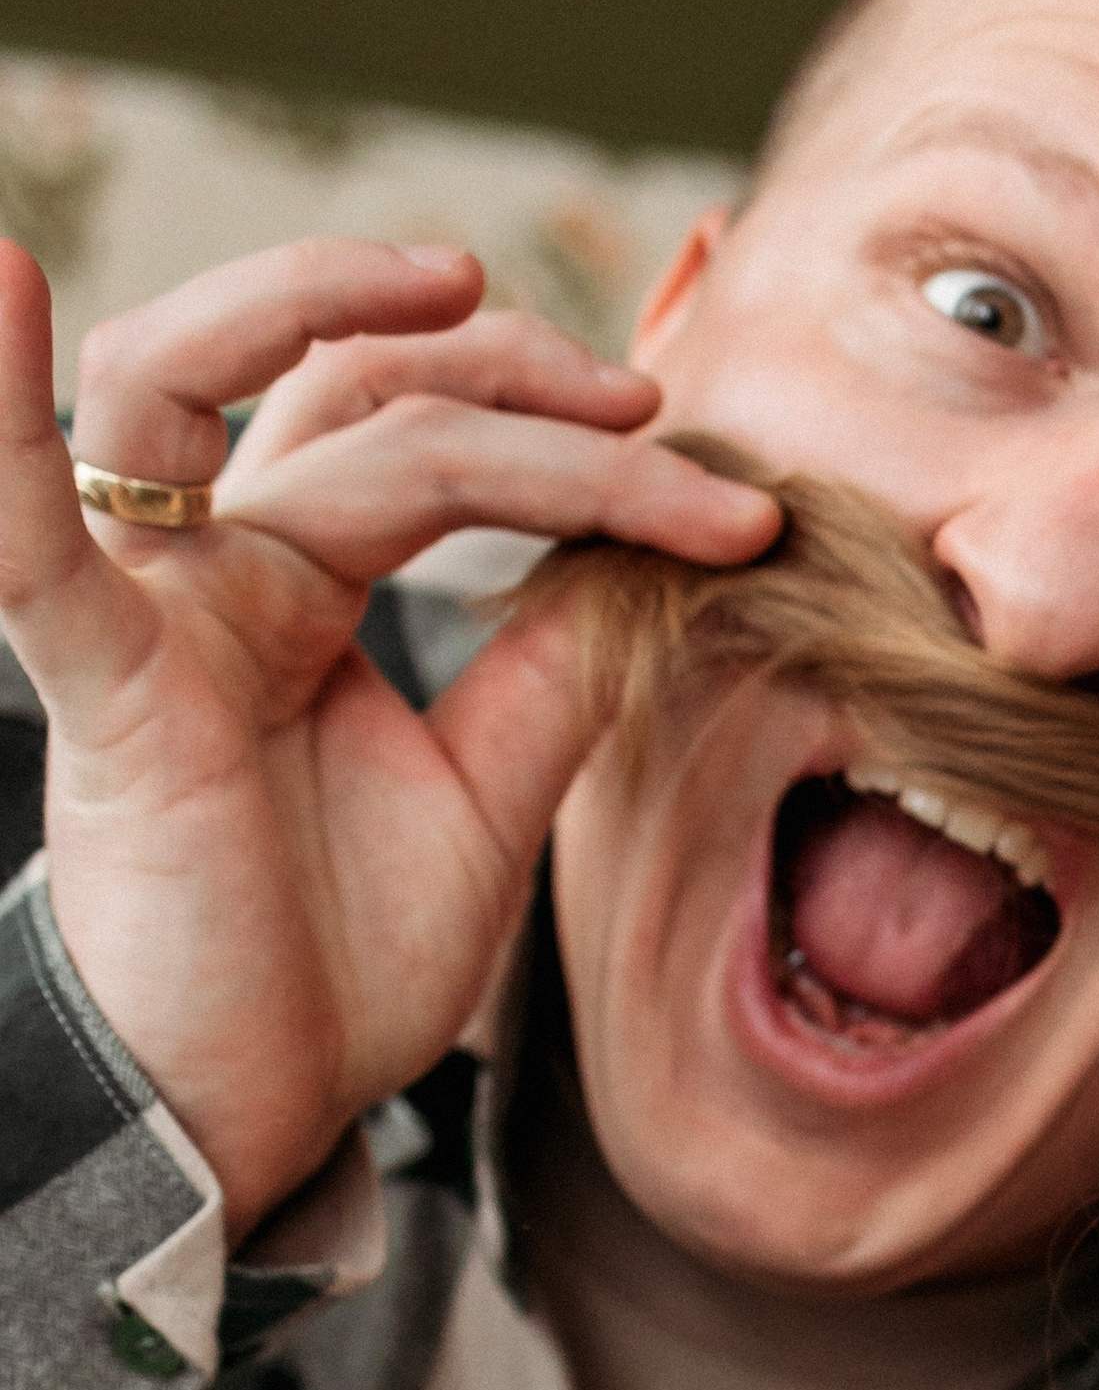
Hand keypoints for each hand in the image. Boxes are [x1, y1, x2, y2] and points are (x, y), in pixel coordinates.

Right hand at [0, 237, 776, 1236]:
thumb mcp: (489, 793)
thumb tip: (658, 553)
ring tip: (458, 282)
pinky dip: (1, 424)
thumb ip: (556, 668)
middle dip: (503, 368)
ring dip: (309, 301)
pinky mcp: (108, 690)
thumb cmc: (334, 960)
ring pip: (181, 381)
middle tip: (636, 404)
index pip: (427, 438)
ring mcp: (153, 612)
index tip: (735, 510)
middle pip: (344, 390)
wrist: (249, 1108)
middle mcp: (215, 569)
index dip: (585, 451)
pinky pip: (35, 549)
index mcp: (299, 586)